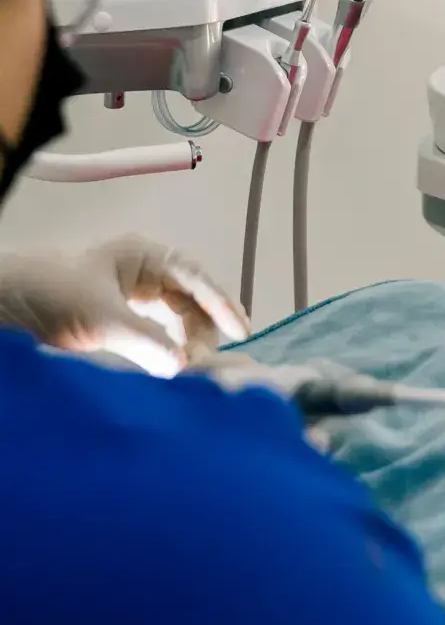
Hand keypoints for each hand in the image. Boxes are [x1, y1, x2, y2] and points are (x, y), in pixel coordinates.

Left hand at [0, 235, 249, 374]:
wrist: (5, 304)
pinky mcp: (121, 318)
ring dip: (185, 341)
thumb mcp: (101, 319)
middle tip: (202, 360)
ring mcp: (132, 294)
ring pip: (176, 318)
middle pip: (190, 300)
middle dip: (201, 328)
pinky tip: (171, 364)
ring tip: (187, 366)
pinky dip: (167, 347)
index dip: (221, 304)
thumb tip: (183, 368)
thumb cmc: (51, 296)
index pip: (195, 278)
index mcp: (145, 256)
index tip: (241, 331)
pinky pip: (157, 331)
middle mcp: (144, 272)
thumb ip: (146, 342)